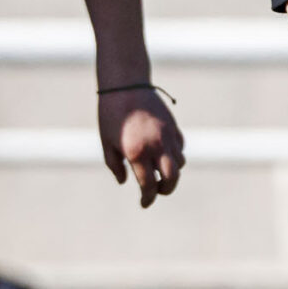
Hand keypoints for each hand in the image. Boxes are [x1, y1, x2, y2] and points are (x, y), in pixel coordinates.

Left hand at [99, 86, 183, 207]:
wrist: (124, 84)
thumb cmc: (110, 114)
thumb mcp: (107, 142)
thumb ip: (115, 165)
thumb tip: (125, 182)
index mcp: (136, 153)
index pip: (148, 185)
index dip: (147, 198)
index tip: (144, 203)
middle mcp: (155, 146)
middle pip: (172, 178)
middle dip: (166, 189)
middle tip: (157, 191)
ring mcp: (166, 135)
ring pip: (179, 163)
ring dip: (171, 172)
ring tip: (158, 172)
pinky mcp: (172, 126)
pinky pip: (180, 147)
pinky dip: (175, 155)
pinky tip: (164, 154)